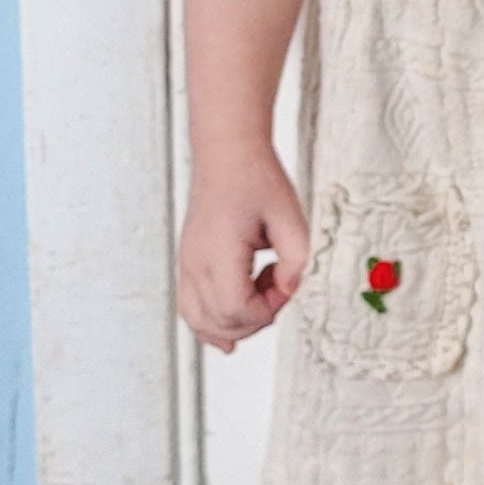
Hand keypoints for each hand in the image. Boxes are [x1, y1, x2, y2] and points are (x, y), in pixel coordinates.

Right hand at [176, 147, 308, 353]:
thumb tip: (290, 290)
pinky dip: (210, 324)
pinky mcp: (187, 262)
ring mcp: (187, 263)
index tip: (285, 283)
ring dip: (234, 325)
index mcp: (219, 251)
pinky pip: (190, 308)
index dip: (267, 309)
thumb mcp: (290, 214)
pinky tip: (229, 332)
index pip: (236, 309)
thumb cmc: (256, 178)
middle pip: (220, 321)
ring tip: (259, 301)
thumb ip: (297, 258)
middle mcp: (195, 262)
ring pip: (200, 321)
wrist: (227, 152)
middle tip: (278, 286)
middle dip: (256, 318)